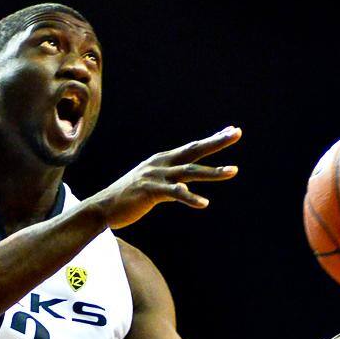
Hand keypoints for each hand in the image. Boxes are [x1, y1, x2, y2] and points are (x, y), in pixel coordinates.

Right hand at [93, 127, 240, 229]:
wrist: (102, 207)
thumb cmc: (128, 198)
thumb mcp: (151, 184)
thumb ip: (168, 182)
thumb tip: (184, 187)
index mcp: (162, 160)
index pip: (192, 147)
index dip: (212, 139)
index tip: (231, 130)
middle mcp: (160, 163)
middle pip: (194, 150)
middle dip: (217, 142)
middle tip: (237, 133)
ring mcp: (155, 176)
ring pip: (189, 171)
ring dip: (213, 171)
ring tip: (233, 171)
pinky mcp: (150, 191)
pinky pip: (174, 193)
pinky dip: (189, 197)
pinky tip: (203, 203)